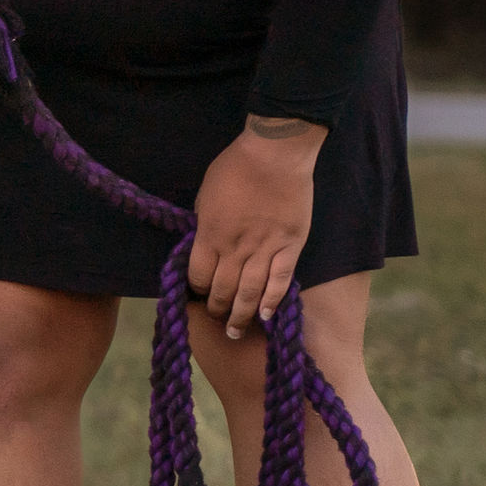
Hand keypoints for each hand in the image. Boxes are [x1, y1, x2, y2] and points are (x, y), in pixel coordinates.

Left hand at [186, 117, 323, 338]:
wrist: (274, 154)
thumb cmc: (235, 167)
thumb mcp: (206, 195)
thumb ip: (205, 223)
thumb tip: (204, 241)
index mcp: (209, 234)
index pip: (197, 275)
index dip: (195, 288)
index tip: (197, 293)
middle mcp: (235, 248)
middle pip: (222, 289)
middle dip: (216, 308)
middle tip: (215, 318)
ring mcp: (265, 249)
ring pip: (250, 293)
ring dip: (240, 315)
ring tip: (235, 330)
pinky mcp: (290, 247)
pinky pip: (280, 281)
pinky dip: (272, 302)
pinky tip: (265, 317)